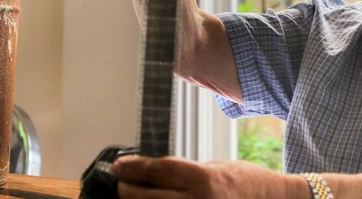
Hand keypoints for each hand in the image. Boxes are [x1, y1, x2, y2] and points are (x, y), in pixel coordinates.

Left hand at [112, 155, 305, 198]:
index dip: (133, 167)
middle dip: (127, 189)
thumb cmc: (243, 182)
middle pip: (145, 197)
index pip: (157, 170)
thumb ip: (180, 173)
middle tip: (121, 182)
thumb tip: (144, 173)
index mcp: (204, 180)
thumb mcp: (211, 167)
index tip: (118, 166)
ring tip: (134, 196)